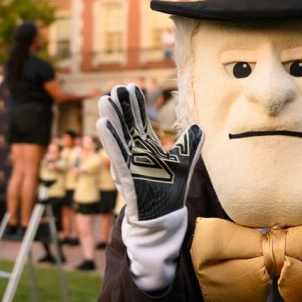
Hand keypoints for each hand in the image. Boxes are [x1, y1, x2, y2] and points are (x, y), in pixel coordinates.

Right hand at [96, 83, 202, 221]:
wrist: (164, 215)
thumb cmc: (170, 191)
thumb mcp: (183, 162)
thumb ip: (190, 144)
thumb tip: (199, 126)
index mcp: (146, 147)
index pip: (138, 121)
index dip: (134, 104)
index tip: (131, 87)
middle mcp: (135, 152)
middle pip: (126, 125)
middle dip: (121, 107)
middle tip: (116, 87)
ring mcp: (129, 162)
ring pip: (117, 137)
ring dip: (112, 118)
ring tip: (105, 99)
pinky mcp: (126, 174)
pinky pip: (117, 154)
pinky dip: (110, 139)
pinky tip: (102, 123)